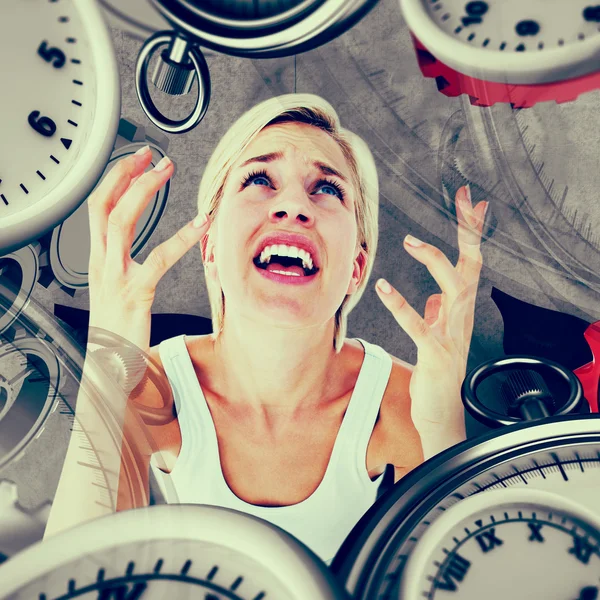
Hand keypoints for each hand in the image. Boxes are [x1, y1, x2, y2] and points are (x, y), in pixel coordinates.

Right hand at [87, 147, 209, 352]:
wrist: (110, 366)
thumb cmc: (118, 328)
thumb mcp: (114, 290)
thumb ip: (123, 267)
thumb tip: (140, 252)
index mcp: (98, 260)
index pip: (98, 209)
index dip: (114, 181)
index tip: (135, 162)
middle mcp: (102, 263)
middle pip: (103, 206)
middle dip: (126, 175)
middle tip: (151, 157)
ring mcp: (115, 277)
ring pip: (121, 222)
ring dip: (143, 191)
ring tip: (165, 173)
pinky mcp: (135, 292)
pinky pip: (157, 259)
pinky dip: (181, 238)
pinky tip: (201, 224)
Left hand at [375, 185, 486, 454]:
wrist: (440, 413)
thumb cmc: (438, 373)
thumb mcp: (440, 337)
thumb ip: (440, 315)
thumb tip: (434, 299)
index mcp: (461, 310)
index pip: (470, 262)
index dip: (471, 233)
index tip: (470, 202)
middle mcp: (462, 317)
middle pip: (471, 266)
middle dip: (469, 232)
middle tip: (464, 201)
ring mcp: (452, 335)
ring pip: (454, 289)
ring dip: (435, 261)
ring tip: (412, 240)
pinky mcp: (435, 354)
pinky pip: (419, 325)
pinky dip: (402, 305)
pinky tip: (385, 287)